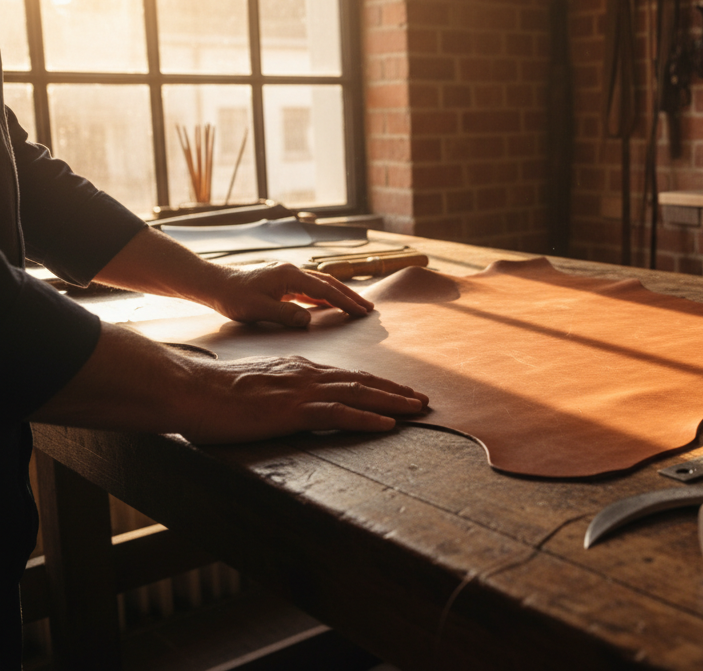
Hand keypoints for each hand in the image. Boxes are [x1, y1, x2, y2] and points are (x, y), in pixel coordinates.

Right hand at [183, 352, 428, 442]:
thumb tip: (283, 403)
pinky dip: (368, 418)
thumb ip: (274, 393)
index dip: (376, 384)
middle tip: (423, 399)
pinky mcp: (292, 410)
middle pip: (361, 380)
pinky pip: (339, 413)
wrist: (188, 389)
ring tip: (419, 409)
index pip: (345, 376)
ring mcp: (301, 390)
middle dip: (395, 391)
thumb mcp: (251, 389)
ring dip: (393, 402)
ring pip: (359, 393)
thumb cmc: (211, 395)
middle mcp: (305, 374)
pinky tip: (389, 425)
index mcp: (296, 369)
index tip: (398, 391)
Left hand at [205, 262, 374, 326]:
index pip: (325, 290)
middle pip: (329, 284)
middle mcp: (292, 271)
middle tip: (369, 308)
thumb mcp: (258, 309)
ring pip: (321, 284)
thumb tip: (309, 320)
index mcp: (290, 276)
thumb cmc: (233, 297)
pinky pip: (309, 288)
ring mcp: (288, 275)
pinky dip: (324, 296)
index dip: (345, 302)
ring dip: (339, 295)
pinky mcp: (282, 281)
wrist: (213, 283)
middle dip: (350, 296)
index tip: (362, 312)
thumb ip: (285, 315)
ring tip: (356, 306)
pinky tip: (330, 304)